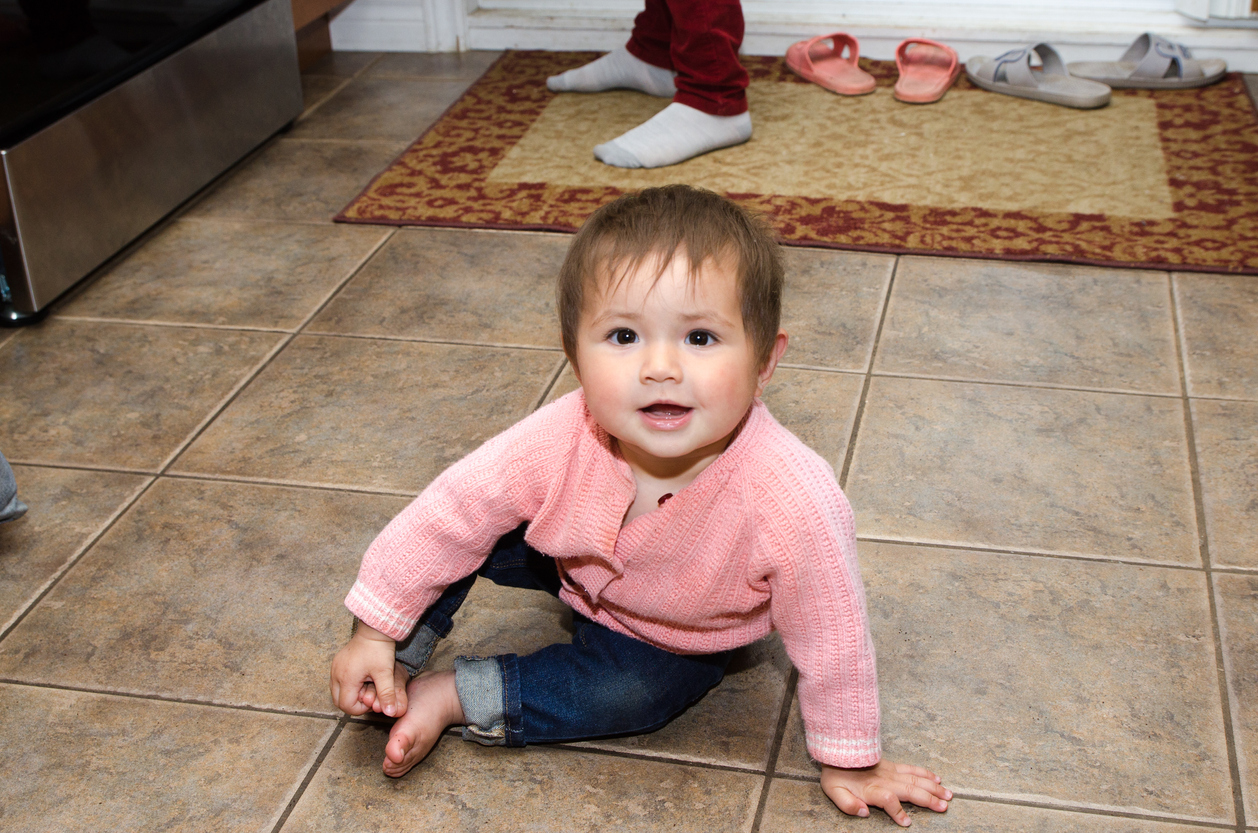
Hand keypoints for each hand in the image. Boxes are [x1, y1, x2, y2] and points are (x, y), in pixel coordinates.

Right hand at [329, 622, 407, 717]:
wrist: (375, 629)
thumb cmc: (380, 649)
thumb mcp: (385, 673)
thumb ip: (387, 694)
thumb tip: (391, 713)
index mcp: (345, 679)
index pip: (346, 706)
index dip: (360, 708)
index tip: (373, 698)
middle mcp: (335, 674)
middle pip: (338, 701)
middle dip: (353, 703)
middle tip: (369, 694)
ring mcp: (334, 668)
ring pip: (336, 692)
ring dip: (350, 694)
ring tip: (366, 685)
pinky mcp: (337, 663)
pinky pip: (337, 682)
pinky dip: (347, 685)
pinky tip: (361, 678)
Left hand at [820, 760, 949, 826]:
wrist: (837, 750)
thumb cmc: (836, 775)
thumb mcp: (834, 792)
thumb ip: (848, 805)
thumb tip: (864, 812)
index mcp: (871, 788)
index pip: (888, 799)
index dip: (897, 811)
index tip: (906, 822)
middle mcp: (884, 779)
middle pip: (909, 789)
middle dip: (928, 799)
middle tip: (944, 807)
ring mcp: (890, 771)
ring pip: (915, 780)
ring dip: (933, 788)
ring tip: (948, 795)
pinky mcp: (892, 766)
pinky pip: (912, 769)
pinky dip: (926, 774)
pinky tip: (937, 779)